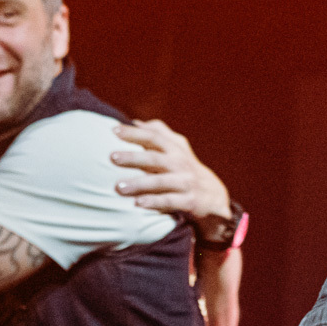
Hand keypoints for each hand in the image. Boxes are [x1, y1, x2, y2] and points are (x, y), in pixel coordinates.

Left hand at [111, 121, 230, 222]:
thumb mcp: (178, 148)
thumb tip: (136, 122)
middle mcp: (180, 163)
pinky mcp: (190, 201)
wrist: (214, 196)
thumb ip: (159, 133)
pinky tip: (137, 203)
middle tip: (112, 157)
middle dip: (134, 157)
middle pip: (155, 158)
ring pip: (161, 181)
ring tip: (118, 187)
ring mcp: (186, 182)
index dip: (134, 133)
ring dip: (140, 183)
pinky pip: (170, 201)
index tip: (113, 130)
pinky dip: (154, 202)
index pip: (153, 137)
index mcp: (174, 149)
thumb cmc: (186, 169)